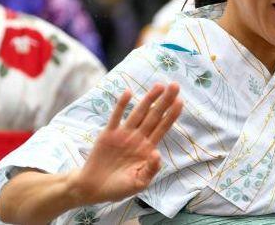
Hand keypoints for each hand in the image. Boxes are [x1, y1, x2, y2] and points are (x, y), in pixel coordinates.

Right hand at [68, 83, 182, 204]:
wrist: (94, 189)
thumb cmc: (119, 187)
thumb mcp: (139, 183)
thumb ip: (151, 169)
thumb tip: (157, 153)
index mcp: (147, 148)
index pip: (163, 127)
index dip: (172, 115)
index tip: (181, 101)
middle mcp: (138, 138)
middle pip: (154, 116)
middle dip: (165, 101)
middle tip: (175, 85)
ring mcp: (123, 134)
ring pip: (139, 113)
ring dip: (148, 99)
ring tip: (159, 86)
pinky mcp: (108, 134)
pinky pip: (116, 117)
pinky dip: (121, 105)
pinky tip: (128, 92)